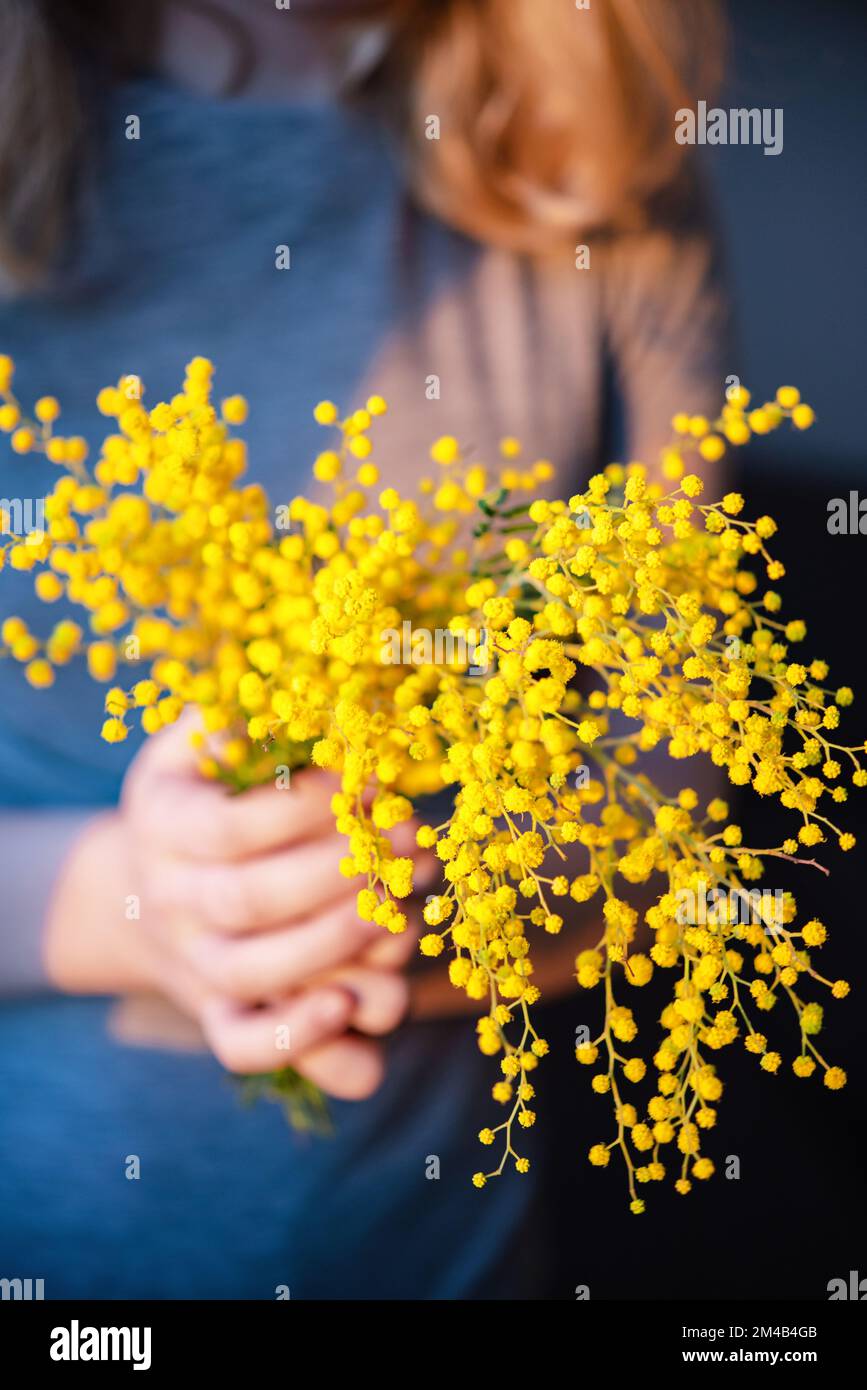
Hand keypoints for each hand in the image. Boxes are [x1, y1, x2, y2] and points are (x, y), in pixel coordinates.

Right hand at [44, 716, 433, 1098]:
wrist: (153, 890)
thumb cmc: (205, 795)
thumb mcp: (200, 743)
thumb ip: (237, 716)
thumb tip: (299, 689)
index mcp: (163, 823)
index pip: (233, 826)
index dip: (309, 809)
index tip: (371, 783)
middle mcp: (171, 900)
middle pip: (250, 902)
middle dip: (343, 873)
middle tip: (411, 845)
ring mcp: (193, 963)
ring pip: (256, 974)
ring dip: (339, 949)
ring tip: (402, 917)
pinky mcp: (218, 1015)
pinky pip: (244, 1046)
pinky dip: (299, 1042)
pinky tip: (356, 1013)